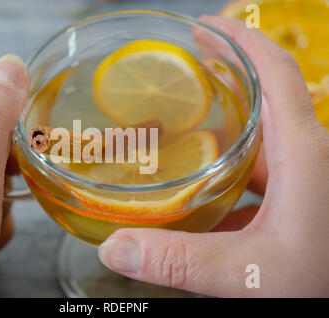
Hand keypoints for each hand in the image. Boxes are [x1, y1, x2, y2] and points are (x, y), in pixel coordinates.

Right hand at [98, 16, 328, 296]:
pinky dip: (231, 161)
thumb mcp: (248, 274)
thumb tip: (116, 248)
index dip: (241, 42)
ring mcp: (304, 179)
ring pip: (261, 135)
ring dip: (227, 119)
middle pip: (267, 96)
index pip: (276, 75)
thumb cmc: (323, 288)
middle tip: (188, 61)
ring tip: (186, 115)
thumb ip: (180, 260)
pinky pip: (261, 168)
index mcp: (303, 155)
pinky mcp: (297, 201)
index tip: (205, 27)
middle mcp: (307, 158)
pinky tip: (203, 179)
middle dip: (228, 72)